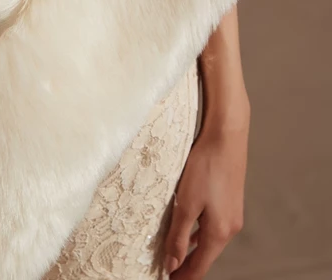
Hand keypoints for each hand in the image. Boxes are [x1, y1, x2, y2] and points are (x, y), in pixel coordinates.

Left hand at [162, 107, 249, 278]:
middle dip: (187, 265)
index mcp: (219, 232)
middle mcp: (230, 227)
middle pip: (206, 256)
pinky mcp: (231, 200)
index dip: (183, 277)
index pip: (200, 266)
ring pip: (210, 240)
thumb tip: (173, 264)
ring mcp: (232, 214)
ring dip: (193, 248)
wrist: (226, 136)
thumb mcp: (186, 203)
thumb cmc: (205, 166)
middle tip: (168, 271)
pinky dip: (199, 233)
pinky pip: (213, 225)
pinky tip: (189, 228)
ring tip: (174, 255)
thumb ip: (178, 235)